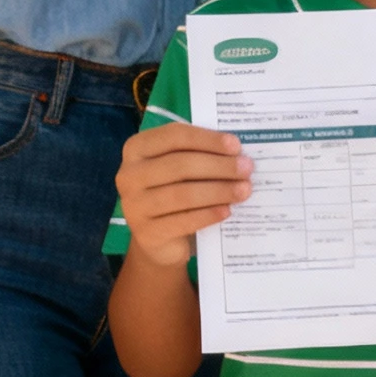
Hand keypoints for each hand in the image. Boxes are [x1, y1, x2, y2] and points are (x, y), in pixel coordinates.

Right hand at [114, 124, 251, 269]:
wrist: (159, 240)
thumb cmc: (174, 191)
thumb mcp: (181, 168)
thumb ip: (199, 154)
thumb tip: (237, 153)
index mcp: (137, 149)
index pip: (174, 136)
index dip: (207, 139)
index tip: (236, 145)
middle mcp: (129, 175)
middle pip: (179, 165)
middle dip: (218, 166)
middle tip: (247, 168)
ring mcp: (134, 206)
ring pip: (182, 194)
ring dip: (218, 190)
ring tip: (244, 190)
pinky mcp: (146, 233)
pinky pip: (183, 221)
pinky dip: (208, 214)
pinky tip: (227, 210)